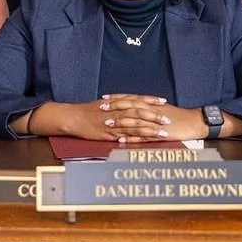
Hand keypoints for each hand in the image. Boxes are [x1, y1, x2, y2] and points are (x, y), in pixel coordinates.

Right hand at [46, 95, 171, 142]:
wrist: (73, 117)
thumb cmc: (88, 111)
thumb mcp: (105, 103)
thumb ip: (119, 103)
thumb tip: (131, 103)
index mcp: (116, 102)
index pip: (137, 99)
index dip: (151, 100)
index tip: (164, 101)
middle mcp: (116, 110)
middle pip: (139, 112)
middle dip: (155, 115)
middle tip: (168, 118)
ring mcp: (113, 122)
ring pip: (135, 125)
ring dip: (150, 129)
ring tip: (163, 132)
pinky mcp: (109, 134)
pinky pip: (125, 136)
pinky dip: (136, 138)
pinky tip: (146, 141)